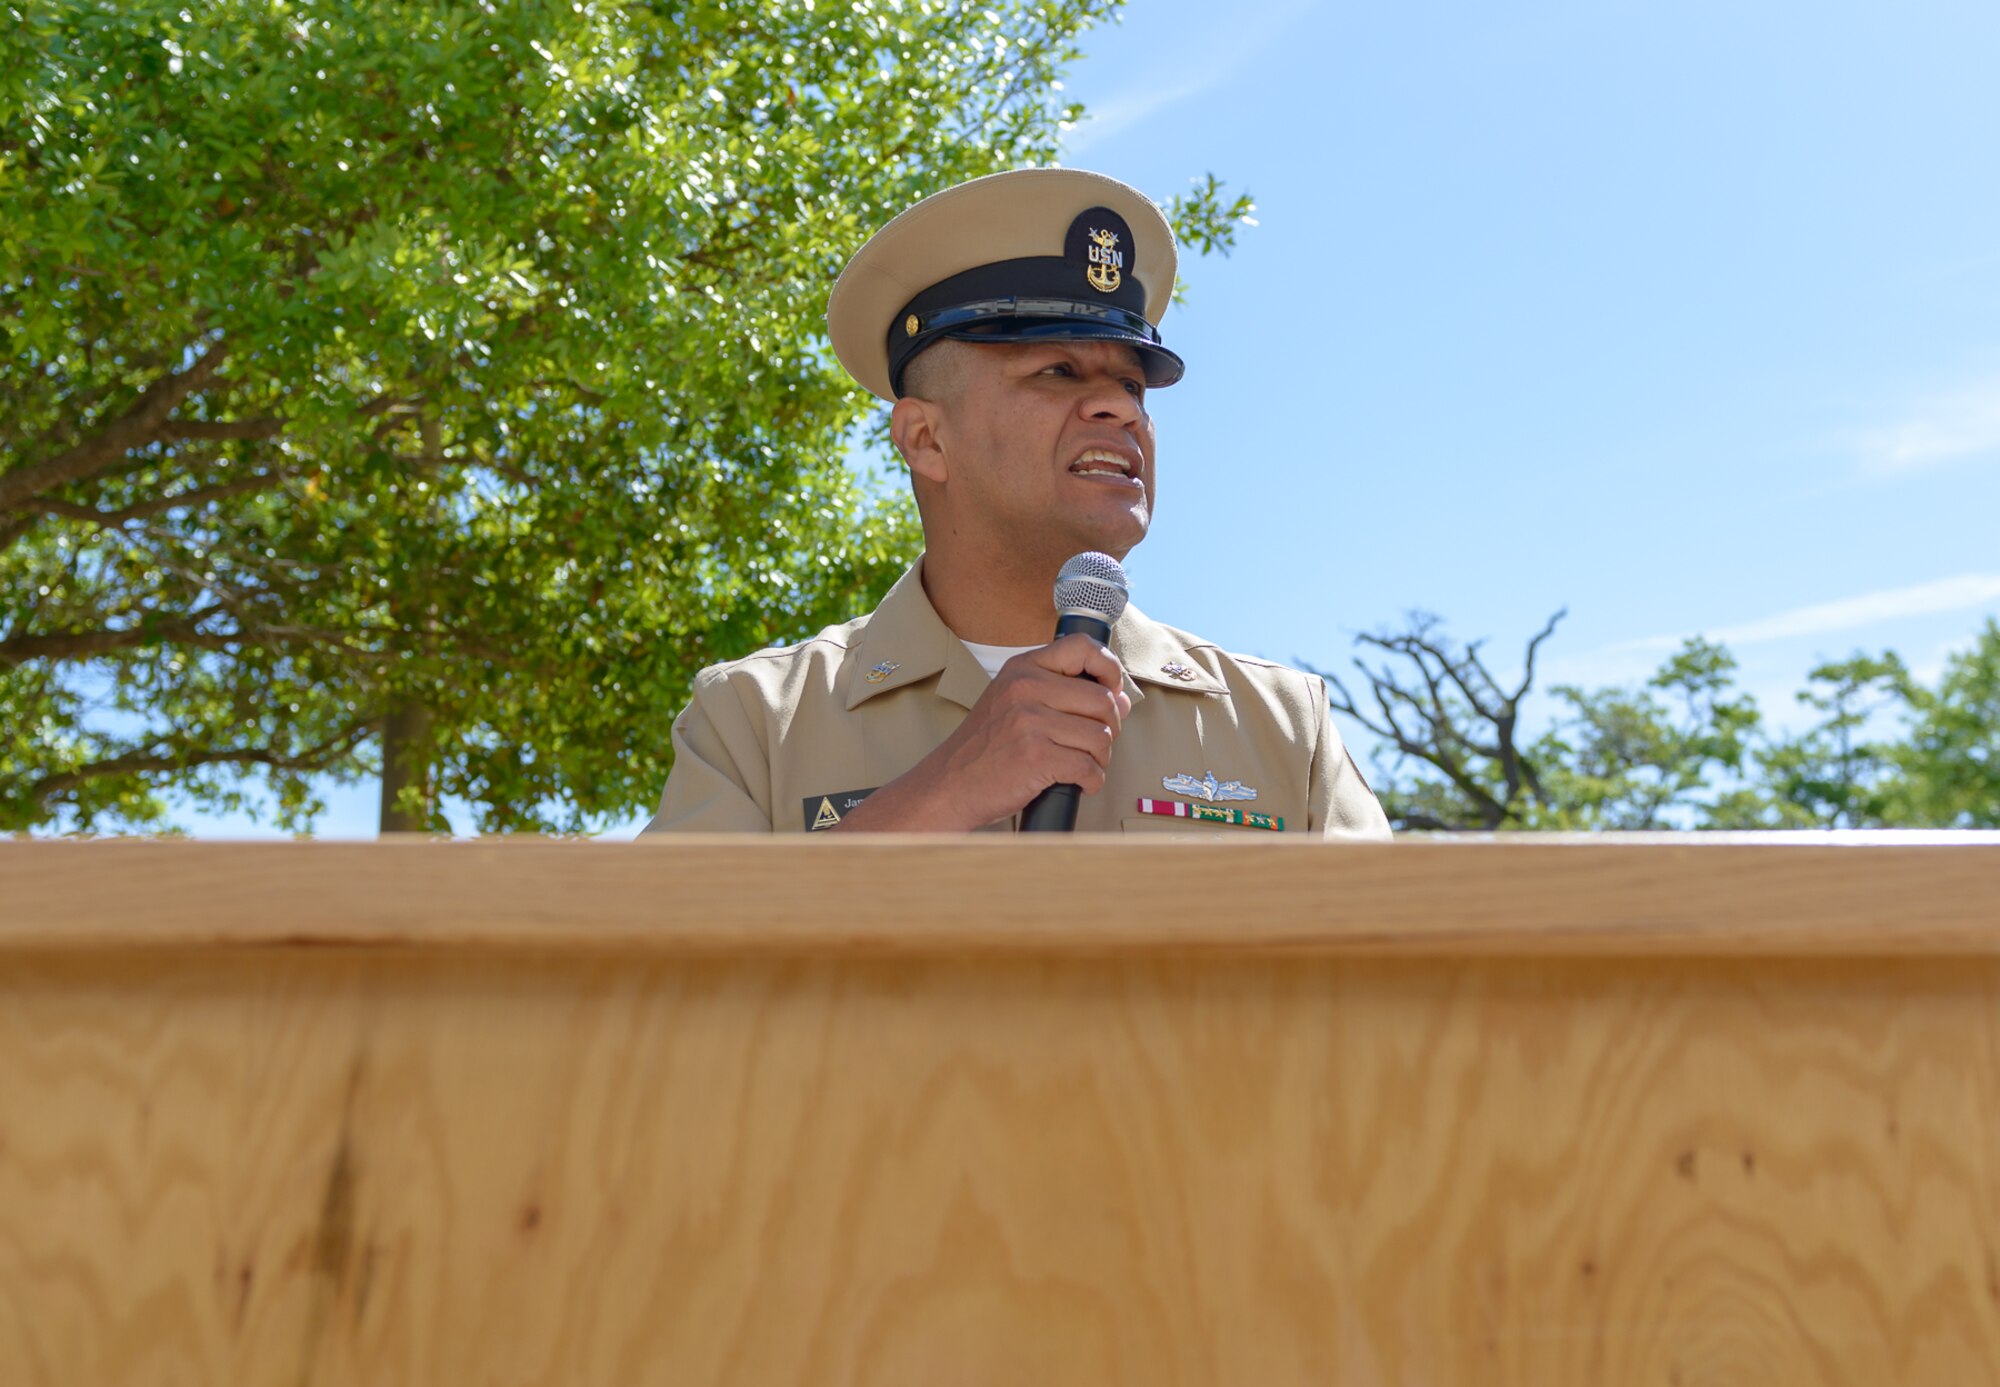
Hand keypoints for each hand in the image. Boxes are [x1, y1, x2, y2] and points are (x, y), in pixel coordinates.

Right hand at [833, 633, 1131, 831]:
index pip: (1083, 647)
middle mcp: (1026, 688)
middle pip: (1103, 701)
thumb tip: (1122, 700)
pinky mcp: (1036, 757)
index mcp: (1023, 668)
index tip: (1111, 691)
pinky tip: (1079, 783)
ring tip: (1082, 765)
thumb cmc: (986, 747)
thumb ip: (1065, 695)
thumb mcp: (1015, 704)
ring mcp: (1030, 722)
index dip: (1109, 668)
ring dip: (1100, 758)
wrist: (949, 784)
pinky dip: (1092, 781)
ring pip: (1100, 737)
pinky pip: (1089, 767)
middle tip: (1094, 744)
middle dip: (1109, 728)